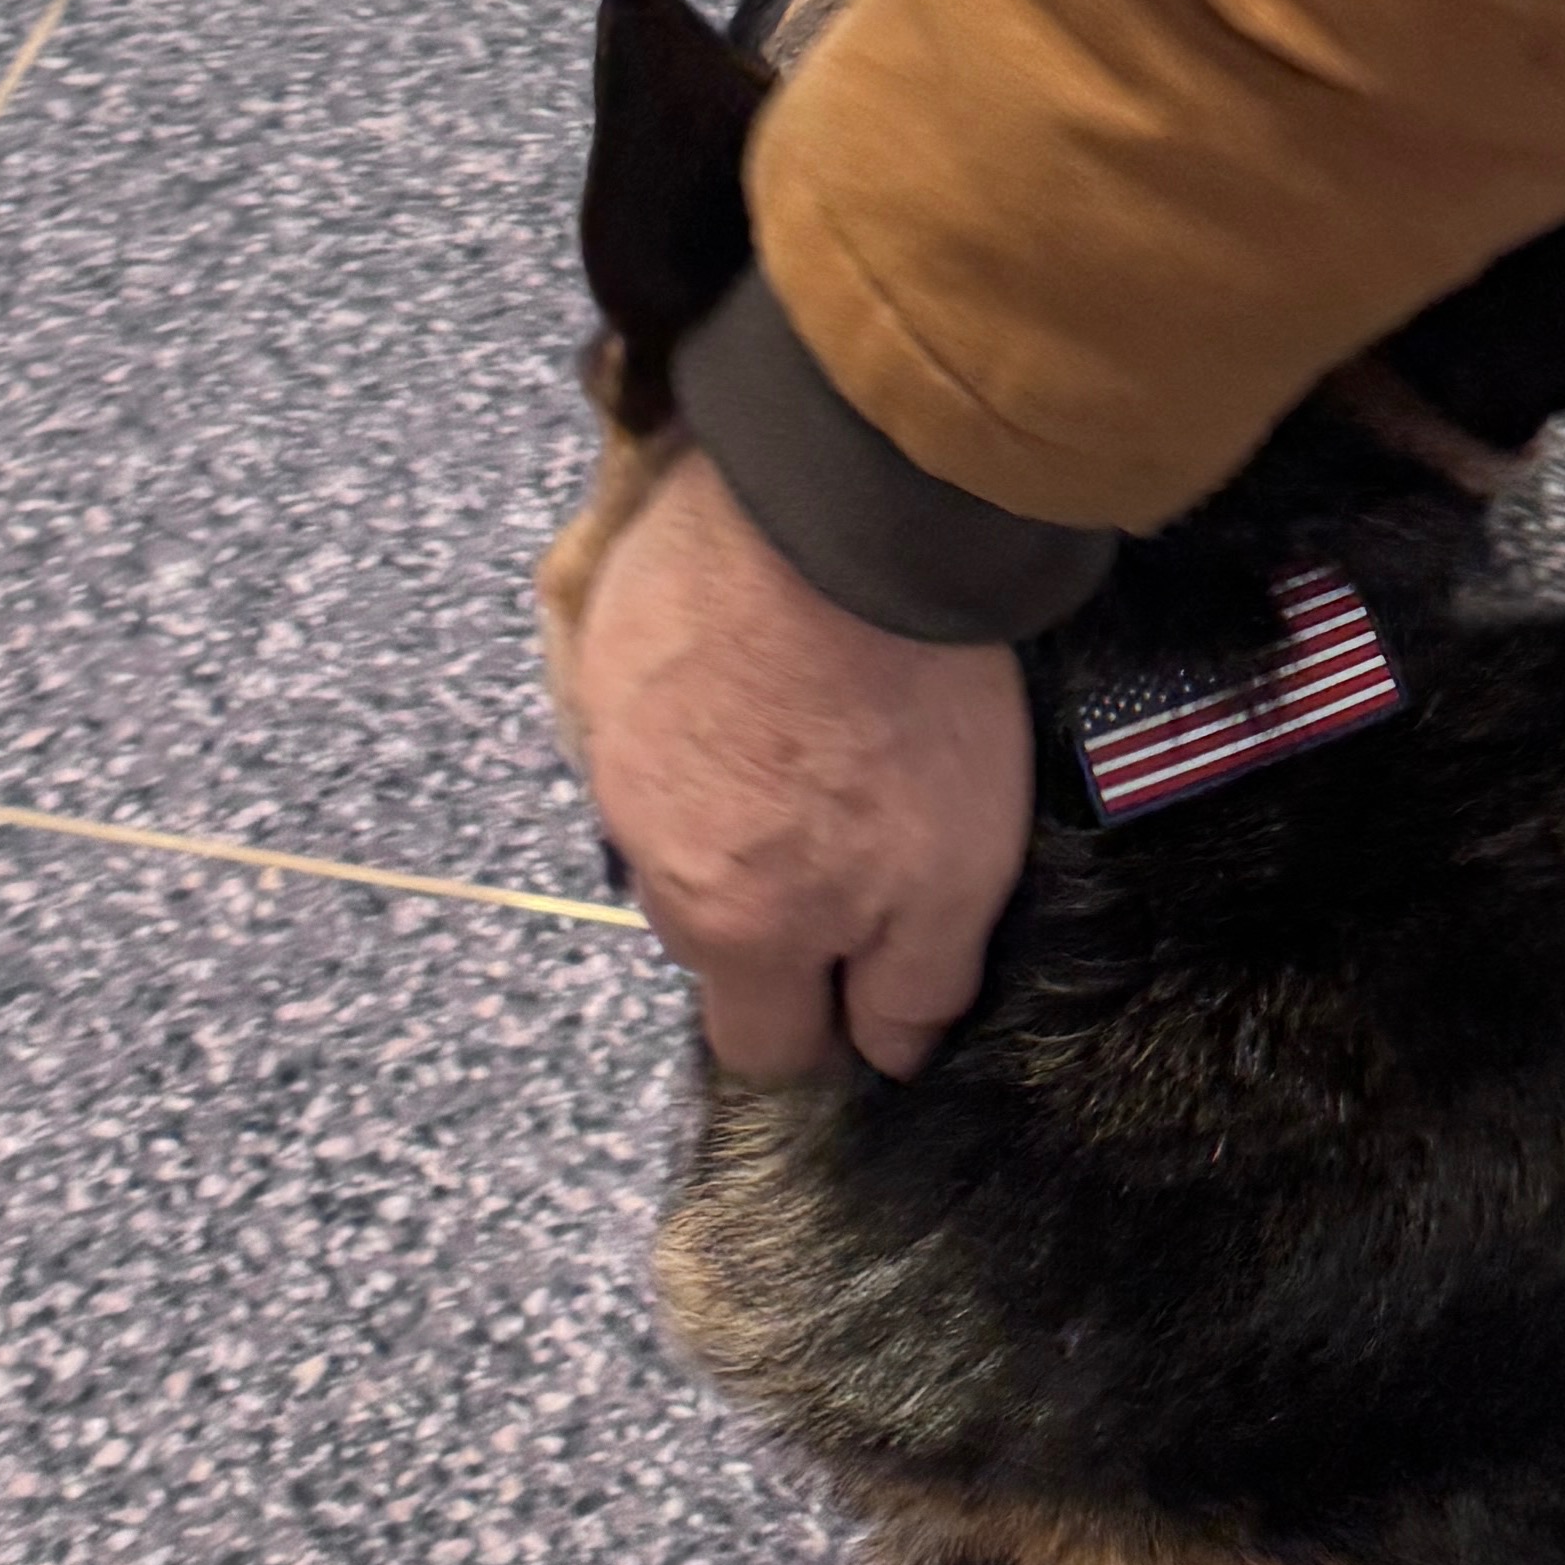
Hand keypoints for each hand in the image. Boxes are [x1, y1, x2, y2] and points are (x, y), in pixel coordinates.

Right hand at [576, 447, 1032, 1083]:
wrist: (839, 511)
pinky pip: (646, 712)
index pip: (757, 1042)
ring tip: (808, 721)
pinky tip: (760, 648)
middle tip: (850, 823)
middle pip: (708, 928)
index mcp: (734, 926)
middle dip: (770, 907)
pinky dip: (695, 700)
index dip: (821, 1023)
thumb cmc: (910, 702)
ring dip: (727, 798)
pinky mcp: (606, 646)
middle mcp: (649, 852)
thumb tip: (886, 1053)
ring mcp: (614, 743)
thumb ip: (915, 986)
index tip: (867, 973)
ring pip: (673, 819)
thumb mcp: (959, 873)